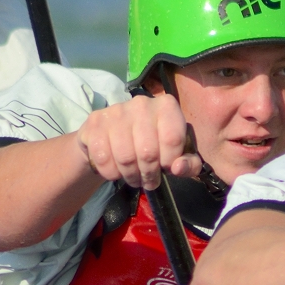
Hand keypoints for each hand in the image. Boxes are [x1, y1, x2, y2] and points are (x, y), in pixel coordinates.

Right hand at [76, 95, 202, 189]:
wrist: (115, 135)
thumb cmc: (154, 146)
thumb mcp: (179, 155)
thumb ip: (189, 164)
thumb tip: (178, 168)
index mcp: (167, 106)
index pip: (172, 139)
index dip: (169, 161)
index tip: (165, 168)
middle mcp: (141, 103)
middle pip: (147, 152)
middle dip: (149, 174)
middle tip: (148, 180)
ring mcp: (116, 111)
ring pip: (125, 157)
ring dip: (130, 176)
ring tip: (134, 178)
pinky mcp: (95, 122)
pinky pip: (103, 157)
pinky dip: (110, 172)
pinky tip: (116, 171)